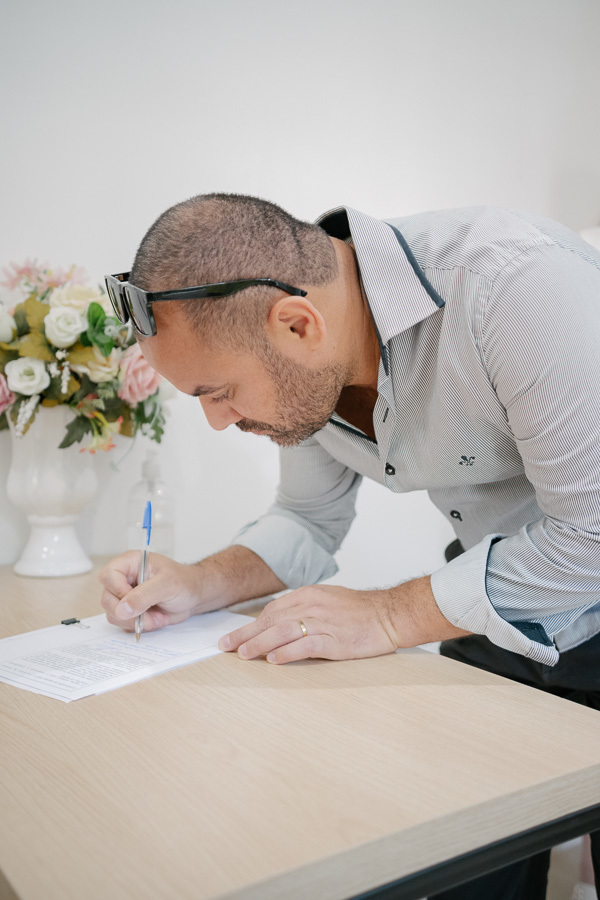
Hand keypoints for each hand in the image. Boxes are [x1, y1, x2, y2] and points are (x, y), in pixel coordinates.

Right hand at [98, 551, 205, 632]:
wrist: (193, 596)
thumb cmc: (183, 582)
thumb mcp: (166, 585)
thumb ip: (143, 595)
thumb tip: (122, 609)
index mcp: (130, 563)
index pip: (108, 575)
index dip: (118, 591)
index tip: (135, 600)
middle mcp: (124, 579)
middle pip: (107, 599)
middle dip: (129, 613)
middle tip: (149, 616)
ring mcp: (125, 596)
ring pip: (113, 614)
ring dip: (135, 621)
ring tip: (156, 617)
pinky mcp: (129, 610)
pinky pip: (123, 623)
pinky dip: (138, 626)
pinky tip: (155, 619)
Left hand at [218, 584, 397, 663]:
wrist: (390, 614)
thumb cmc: (361, 611)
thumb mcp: (328, 601)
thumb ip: (305, 609)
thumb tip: (281, 623)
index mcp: (308, 595)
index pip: (272, 610)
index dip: (252, 625)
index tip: (235, 636)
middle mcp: (312, 606)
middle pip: (271, 620)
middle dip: (246, 634)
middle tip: (226, 646)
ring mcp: (323, 622)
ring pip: (282, 631)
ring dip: (259, 643)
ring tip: (242, 654)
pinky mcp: (334, 639)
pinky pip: (305, 644)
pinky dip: (287, 652)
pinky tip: (273, 659)